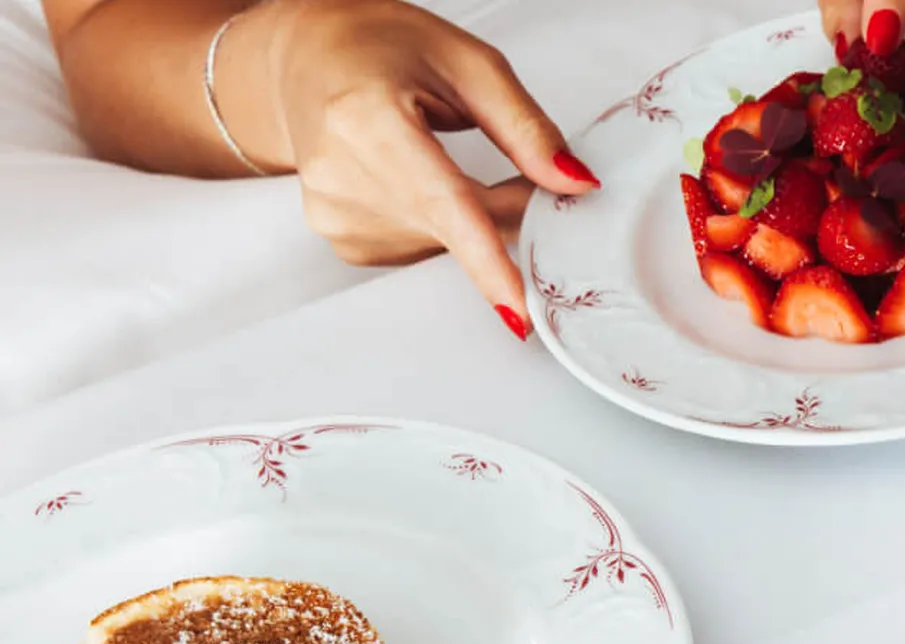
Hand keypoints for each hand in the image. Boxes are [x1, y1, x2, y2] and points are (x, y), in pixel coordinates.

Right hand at [231, 0, 596, 337]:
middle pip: (459, 226)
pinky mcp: (344, 241)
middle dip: (509, 207)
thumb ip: (525, 127)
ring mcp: (335, 215)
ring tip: (441, 154)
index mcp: (365, 117)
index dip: (487, 260)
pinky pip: (426, 248)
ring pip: (448, 242)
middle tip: (520, 169)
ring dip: (475, 215)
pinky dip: (444, 225)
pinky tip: (417, 180)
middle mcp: (340, 175)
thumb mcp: (468, 62)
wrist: (306, 59)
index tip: (519, 310)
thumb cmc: (380, 47)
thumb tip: (575, 184)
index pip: (442, 203)